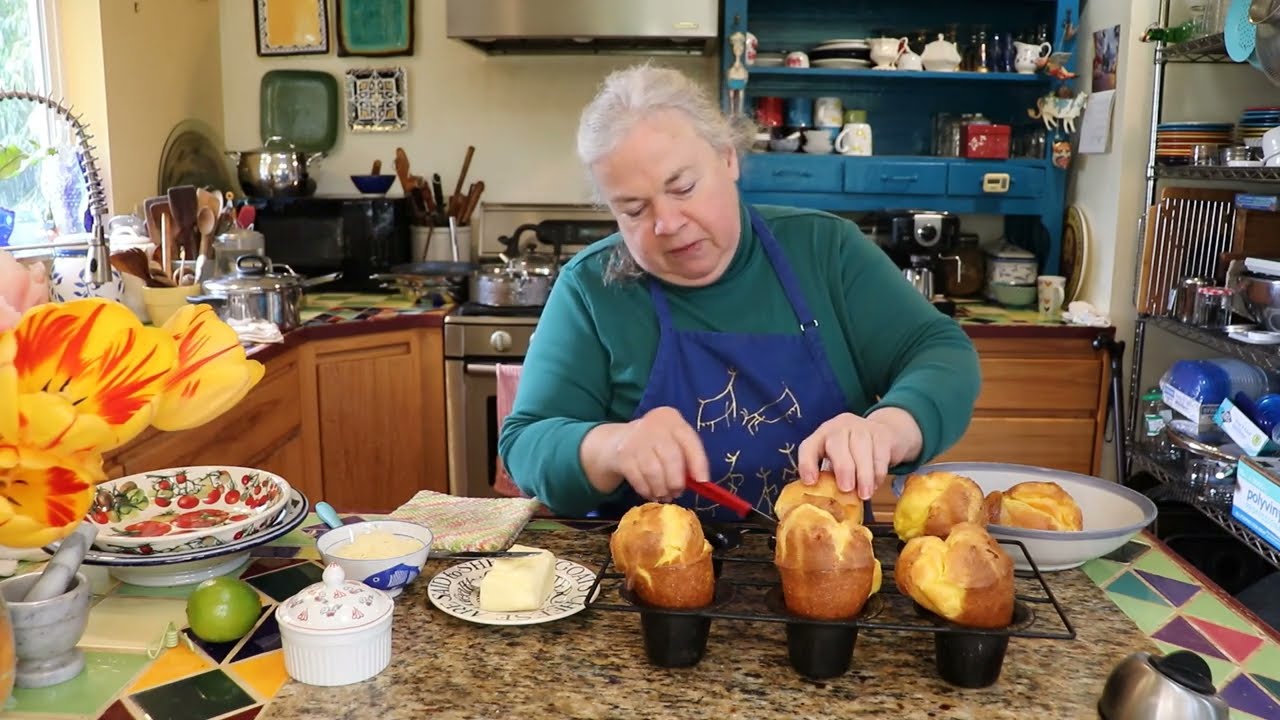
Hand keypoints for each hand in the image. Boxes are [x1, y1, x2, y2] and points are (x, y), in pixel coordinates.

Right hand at [609, 406, 709, 502]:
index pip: (689, 441)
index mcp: (672, 420)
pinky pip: (638, 479)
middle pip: (671, 458)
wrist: (619, 440)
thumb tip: (698, 482)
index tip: (702, 481)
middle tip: (678, 493)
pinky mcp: (622, 456)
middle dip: (677, 481)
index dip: (698, 463)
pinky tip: (651, 493)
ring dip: (661, 489)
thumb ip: (687, 457)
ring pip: (653, 471)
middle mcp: (654, 426)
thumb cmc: (656, 444)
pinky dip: (647, 490)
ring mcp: (635, 440)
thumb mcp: (673, 442)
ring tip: (664, 495)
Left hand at [797, 410, 920, 499]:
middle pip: (837, 445)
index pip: (808, 447)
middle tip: (846, 489)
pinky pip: (879, 455)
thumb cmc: (853, 453)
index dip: (807, 464)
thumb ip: (830, 477)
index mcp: (821, 436)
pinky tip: (874, 485)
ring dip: (863, 475)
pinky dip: (877, 473)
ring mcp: (861, 428)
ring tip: (864, 494)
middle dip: (842, 468)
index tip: (810, 483)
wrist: (885, 430)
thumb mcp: (837, 460)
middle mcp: (839, 428)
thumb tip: (827, 504)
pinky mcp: (882, 435)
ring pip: (861, 449)